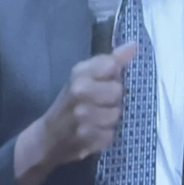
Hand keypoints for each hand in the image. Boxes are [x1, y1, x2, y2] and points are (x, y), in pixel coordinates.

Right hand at [42, 42, 137, 165]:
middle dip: (112, 98)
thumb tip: (134, 45)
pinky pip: (110, 134)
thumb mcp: (85, 77)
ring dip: (109, 119)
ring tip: (97, 119)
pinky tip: (93, 133)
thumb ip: (111, 61)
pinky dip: (104, 135)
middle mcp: (79, 92)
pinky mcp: (87, 139)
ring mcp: (83, 117)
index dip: (113, 74)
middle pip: (117, 91)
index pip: (111, 65)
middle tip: (100, 103)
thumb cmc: (71, 102)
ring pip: (115, 114)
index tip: (106, 79)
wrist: (49, 137)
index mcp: (79, 74)